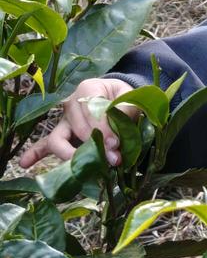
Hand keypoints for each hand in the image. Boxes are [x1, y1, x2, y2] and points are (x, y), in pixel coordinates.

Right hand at [19, 78, 137, 168]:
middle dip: (92, 146)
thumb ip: (124, 114)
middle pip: (76, 129)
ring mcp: (64, 120)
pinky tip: (25, 164)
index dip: (103, 129)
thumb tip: (113, 141)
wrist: (118, 95)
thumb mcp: (129, 98)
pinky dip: (35, 153)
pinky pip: (45, 144)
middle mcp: (71, 104)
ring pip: (57, 139)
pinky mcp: (62, 133)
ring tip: (77, 167)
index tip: (115, 144)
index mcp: (88, 89)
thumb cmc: (123, 96)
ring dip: (68, 154)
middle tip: (111, 158)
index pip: (91, 112)